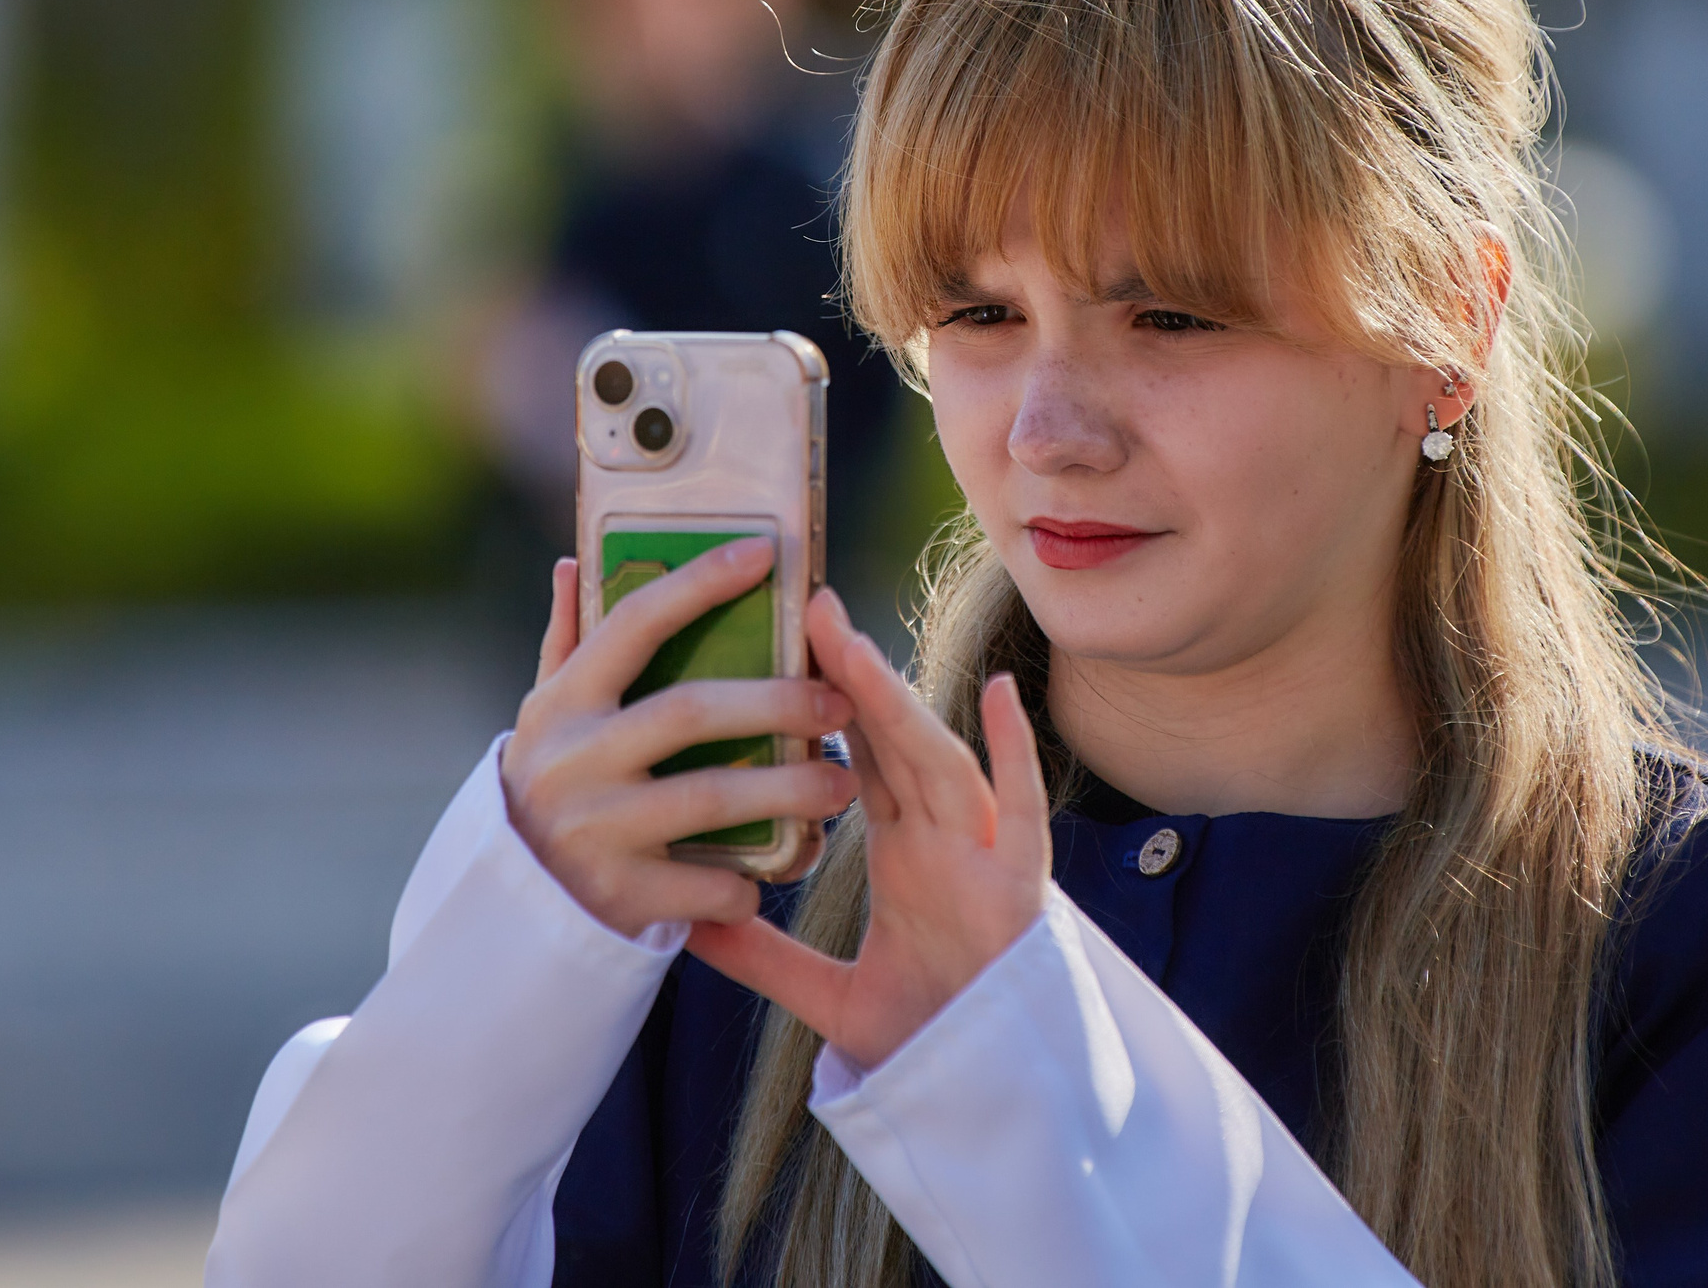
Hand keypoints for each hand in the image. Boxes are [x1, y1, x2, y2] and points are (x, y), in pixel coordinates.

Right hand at [502, 542, 856, 938]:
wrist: (508, 909)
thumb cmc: (552, 787)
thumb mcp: (547, 717)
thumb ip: (566, 643)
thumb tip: (575, 562)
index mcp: (562, 705)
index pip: (634, 624)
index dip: (698, 583)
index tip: (764, 552)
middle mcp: (572, 762)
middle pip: (690, 712)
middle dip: (776, 703)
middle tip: (839, 702)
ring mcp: (593, 832)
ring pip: (711, 800)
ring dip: (788, 790)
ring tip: (842, 783)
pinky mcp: (618, 897)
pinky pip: (708, 882)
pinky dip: (752, 876)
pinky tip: (784, 863)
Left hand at [687, 588, 1050, 1070]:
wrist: (990, 1104)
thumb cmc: (929, 1040)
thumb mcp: (828, 995)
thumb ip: (766, 958)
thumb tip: (687, 927)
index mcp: (905, 855)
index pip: (860, 760)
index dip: (827, 702)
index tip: (783, 645)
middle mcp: (944, 842)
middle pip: (893, 741)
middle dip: (854, 672)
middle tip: (807, 603)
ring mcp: (983, 858)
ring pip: (939, 760)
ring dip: (900, 700)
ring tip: (854, 642)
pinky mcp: (1019, 889)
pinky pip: (1020, 810)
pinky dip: (1016, 752)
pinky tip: (1002, 696)